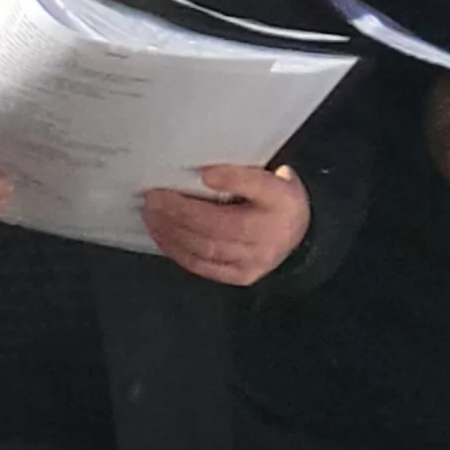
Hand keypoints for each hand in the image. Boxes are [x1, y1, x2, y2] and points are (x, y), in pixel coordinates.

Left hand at [139, 164, 308, 285]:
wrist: (298, 236)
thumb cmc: (277, 201)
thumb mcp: (272, 178)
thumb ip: (244, 174)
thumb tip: (205, 175)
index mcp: (281, 202)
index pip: (257, 187)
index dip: (231, 180)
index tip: (204, 173)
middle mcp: (269, 234)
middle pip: (218, 225)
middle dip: (180, 212)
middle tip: (153, 198)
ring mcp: (254, 260)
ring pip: (205, 248)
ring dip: (172, 231)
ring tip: (151, 215)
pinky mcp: (241, 276)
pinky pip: (203, 266)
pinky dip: (178, 251)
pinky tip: (163, 236)